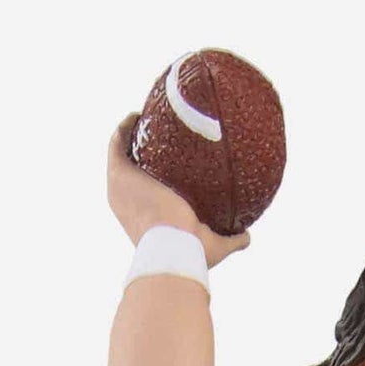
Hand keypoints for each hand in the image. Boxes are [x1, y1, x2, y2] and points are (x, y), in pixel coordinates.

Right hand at [107, 114, 251, 267]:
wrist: (173, 248)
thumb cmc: (191, 251)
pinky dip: (124, 128)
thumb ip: (231, 240)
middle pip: (133, 167)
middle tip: (163, 128)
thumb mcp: (215, 246)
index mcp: (147, 216)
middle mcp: (130, 201)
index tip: (172, 154)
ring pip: (121, 153)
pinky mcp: (119, 174)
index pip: (148, 189)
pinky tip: (138, 114)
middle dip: (143, 148)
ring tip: (149, 115)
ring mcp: (122, 186)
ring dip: (131, 133)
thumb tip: (247, 236)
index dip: (156, 172)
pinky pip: (116, 144)